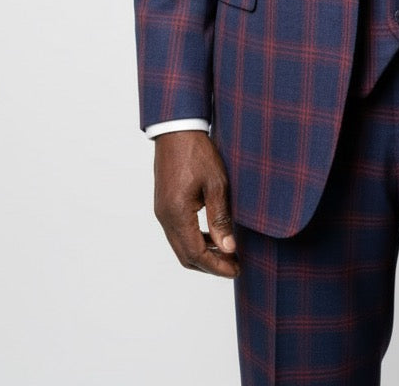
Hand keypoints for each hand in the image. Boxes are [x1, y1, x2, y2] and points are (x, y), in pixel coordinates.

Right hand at [153, 131, 239, 277]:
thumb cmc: (197, 152)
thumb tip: (228, 248)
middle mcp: (165, 217)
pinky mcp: (164, 204)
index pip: (196, 253)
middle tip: (234, 265)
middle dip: (210, 265)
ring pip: (180, 245)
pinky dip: (195, 239)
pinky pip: (178, 232)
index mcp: (177, 213)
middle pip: (185, 255)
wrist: (177, 130)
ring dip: (202, 253)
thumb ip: (221, 218)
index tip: (236, 269)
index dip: (216, 266)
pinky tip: (213, 234)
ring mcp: (162, 211)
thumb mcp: (216, 184)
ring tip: (227, 252)